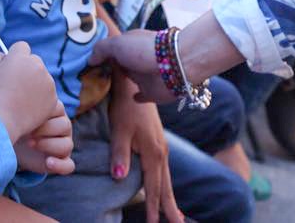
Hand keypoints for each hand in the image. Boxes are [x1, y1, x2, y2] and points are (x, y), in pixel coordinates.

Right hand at [0, 41, 59, 141]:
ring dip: (34, 83)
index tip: (8, 68)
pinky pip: (48, 93)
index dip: (14, 56)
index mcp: (21, 56)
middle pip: (34, 61)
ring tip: (20, 97)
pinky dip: (41, 98)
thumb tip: (2, 53)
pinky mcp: (53, 98)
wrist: (3, 120)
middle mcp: (38, 66)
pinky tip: (28, 106)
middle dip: (26, 68)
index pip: (21, 47)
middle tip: (14, 84)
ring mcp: (48, 82)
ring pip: (42, 77)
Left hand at [13, 99, 74, 175]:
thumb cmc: (12, 123)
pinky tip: (48, 162)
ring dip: (49, 146)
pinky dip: (60, 165)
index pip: (59, 110)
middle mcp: (61, 127)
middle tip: (28, 133)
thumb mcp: (16, 110)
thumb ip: (20, 98)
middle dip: (45, 130)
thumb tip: (9, 75)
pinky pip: (69, 165)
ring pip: (67, 145)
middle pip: (65, 126)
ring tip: (31, 144)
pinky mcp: (59, 162)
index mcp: (54, 111)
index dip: (45, 115)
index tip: (28, 120)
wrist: (7, 143)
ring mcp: (62, 144)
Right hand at [88, 30, 175, 104]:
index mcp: (129, 45)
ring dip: (123, 80)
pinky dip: (138, 97)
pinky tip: (131, 99)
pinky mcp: (152, 91)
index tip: (87, 64)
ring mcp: (144, 75)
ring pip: (130, 78)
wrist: (174, 65)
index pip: (112, 49)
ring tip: (106, 88)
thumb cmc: (143, 50)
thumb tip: (90, 59)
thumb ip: (101, 49)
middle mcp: (136, 59)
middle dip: (111, 67)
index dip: (101, 54)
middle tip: (93, 78)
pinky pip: (143, 95)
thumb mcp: (117, 43)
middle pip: (121, 63)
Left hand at [108, 75, 183, 222]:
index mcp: (153, 152)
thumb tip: (119, 179)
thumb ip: (119, 154)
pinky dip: (166, 184)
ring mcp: (162, 147)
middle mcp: (161, 152)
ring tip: (176, 215)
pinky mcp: (159, 142)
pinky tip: (164, 188)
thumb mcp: (120, 129)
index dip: (154, 207)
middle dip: (170, 208)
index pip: (154, 186)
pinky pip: (164, 170)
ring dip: (170, 197)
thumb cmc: (125, 106)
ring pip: (167, 178)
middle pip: (166, 186)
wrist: (135, 84)